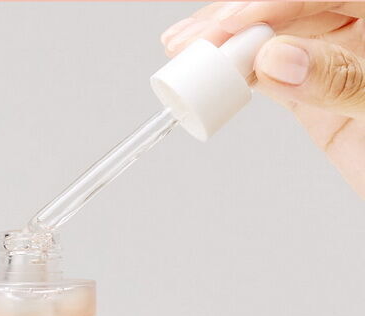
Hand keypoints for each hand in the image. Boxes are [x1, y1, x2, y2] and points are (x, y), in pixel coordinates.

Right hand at [161, 2, 364, 198]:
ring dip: (227, 47)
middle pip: (287, 7)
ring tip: (185, 51)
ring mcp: (335, 56)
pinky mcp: (316, 89)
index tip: (225, 27)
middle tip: (191, 40)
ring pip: (273, 38)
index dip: (266, 3)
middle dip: (233, 19)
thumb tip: (275, 60)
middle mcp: (359, 25)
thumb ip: (340, 79)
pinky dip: (241, 76)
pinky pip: (272, 74)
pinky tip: (215, 74)